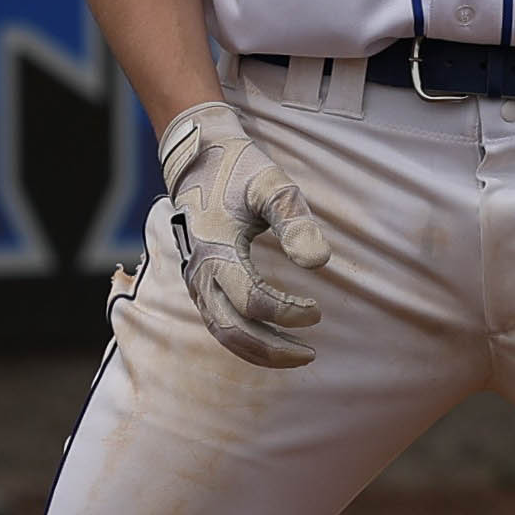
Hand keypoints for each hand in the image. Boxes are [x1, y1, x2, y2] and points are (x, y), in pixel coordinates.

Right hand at [156, 104, 335, 367]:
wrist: (198, 158)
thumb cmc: (240, 170)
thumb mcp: (272, 185)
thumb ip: (295, 221)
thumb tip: (318, 263)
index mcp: (215, 250)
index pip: (252, 300)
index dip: (288, 312)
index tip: (318, 310)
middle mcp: (200, 272)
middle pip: (233, 330)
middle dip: (273, 349)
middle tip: (311, 354)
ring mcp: (196, 280)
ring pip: (223, 332)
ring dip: (260, 350)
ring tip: (298, 355)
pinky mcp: (199, 283)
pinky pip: (219, 323)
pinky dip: (246, 339)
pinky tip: (274, 340)